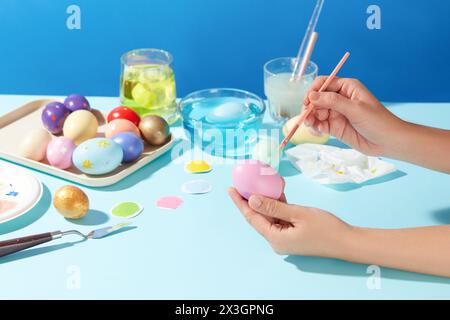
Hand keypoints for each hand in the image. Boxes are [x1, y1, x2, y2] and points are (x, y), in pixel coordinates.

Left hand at [228, 188, 351, 257]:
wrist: (346, 242)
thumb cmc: (325, 229)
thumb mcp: (298, 214)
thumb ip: (273, 207)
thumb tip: (251, 200)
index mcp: (275, 238)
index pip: (251, 217)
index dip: (240, 202)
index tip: (230, 188)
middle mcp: (276, 240)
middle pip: (258, 216)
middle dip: (250, 199)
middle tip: (241, 182)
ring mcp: (284, 237)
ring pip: (269, 215)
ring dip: (265, 200)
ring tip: (258, 183)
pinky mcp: (292, 233)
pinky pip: (280, 217)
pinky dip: (277, 205)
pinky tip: (276, 191)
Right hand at [304, 77, 405, 156]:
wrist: (388, 142)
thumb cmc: (377, 121)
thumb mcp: (355, 109)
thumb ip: (333, 101)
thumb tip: (312, 96)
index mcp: (346, 88)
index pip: (323, 83)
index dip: (313, 91)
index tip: (308, 101)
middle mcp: (340, 99)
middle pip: (316, 99)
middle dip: (309, 107)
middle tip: (307, 117)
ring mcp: (336, 113)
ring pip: (316, 113)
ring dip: (310, 118)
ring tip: (311, 126)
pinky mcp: (335, 127)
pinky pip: (319, 125)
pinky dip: (315, 128)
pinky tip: (317, 132)